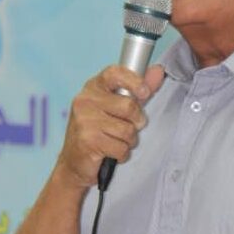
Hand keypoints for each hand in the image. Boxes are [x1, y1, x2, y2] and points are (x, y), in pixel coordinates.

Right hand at [55, 64, 164, 188]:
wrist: (74, 163)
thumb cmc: (98, 130)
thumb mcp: (117, 105)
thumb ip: (138, 88)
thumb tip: (158, 71)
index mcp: (94, 86)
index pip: (115, 73)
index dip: (134, 80)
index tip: (145, 92)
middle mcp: (85, 100)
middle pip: (128, 106)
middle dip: (136, 121)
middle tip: (130, 126)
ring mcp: (84, 120)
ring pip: (127, 130)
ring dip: (129, 140)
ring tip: (118, 140)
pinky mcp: (87, 141)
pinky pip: (121, 147)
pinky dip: (122, 153)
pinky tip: (112, 152)